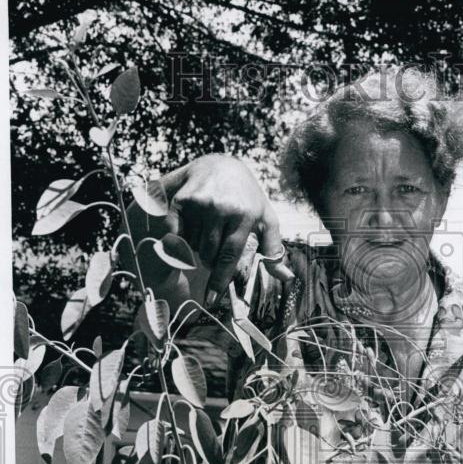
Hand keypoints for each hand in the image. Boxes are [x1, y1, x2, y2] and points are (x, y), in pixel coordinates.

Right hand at [161, 155, 293, 304]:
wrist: (221, 165)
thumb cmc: (247, 197)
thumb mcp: (266, 219)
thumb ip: (274, 249)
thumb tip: (286, 277)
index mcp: (245, 215)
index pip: (230, 256)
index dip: (219, 280)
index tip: (211, 299)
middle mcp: (222, 208)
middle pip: (208, 254)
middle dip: (210, 259)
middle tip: (216, 245)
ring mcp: (201, 203)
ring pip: (192, 245)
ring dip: (197, 246)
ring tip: (208, 228)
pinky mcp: (183, 199)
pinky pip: (176, 233)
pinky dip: (181, 236)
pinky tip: (192, 225)